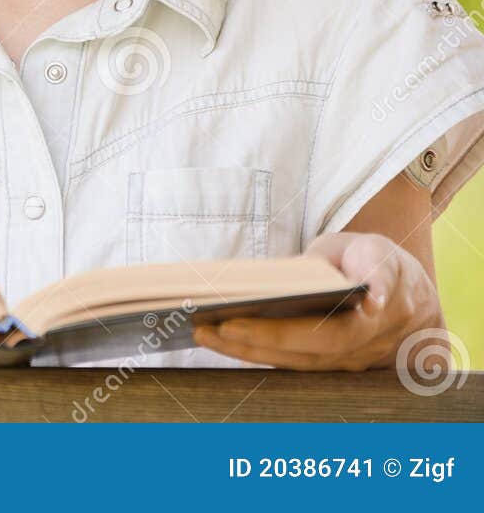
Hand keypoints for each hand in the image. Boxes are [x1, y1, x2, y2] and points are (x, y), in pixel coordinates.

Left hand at [192, 232, 441, 369]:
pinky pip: (291, 363)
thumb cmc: (376, 264)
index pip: (363, 310)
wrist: (409, 300)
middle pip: (319, 344)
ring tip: (204, 333)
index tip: (339, 304)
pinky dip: (254, 353)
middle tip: (220, 324)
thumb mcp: (372, 247)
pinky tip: (218, 340)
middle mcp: (373, 339)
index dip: (346, 310)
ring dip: (249, 350)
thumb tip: (340, 279)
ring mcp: (355, 360)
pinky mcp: (333, 367)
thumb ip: (356, 259)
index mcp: (388, 301)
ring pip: (300, 361)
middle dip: (268, 336)